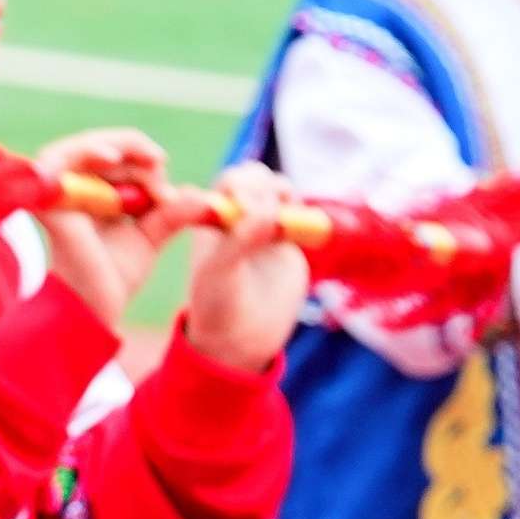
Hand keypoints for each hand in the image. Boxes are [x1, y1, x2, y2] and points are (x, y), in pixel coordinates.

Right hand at [30, 125, 172, 328]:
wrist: (95, 308)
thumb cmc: (115, 275)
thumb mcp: (151, 236)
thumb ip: (172, 214)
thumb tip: (202, 196)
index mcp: (91, 194)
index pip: (114, 158)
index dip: (143, 162)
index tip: (167, 192)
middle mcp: (69, 189)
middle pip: (97, 146)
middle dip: (133, 148)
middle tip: (159, 160)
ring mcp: (55, 193)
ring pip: (81, 147)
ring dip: (114, 144)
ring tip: (144, 156)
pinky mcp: (48, 201)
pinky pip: (59, 164)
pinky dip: (85, 153)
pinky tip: (111, 157)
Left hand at [177, 162, 316, 368]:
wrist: (239, 339)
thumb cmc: (216, 305)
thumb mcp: (220, 274)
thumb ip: (239, 242)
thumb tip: (268, 214)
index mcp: (213, 217)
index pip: (230, 181)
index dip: (243, 186)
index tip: (246, 209)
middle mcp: (239, 215)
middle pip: (258, 178)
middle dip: (267, 188)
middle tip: (270, 217)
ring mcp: (265, 226)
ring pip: (282, 193)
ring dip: (287, 200)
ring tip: (285, 227)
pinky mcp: (289, 242)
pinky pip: (301, 218)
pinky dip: (306, 220)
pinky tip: (306, 235)